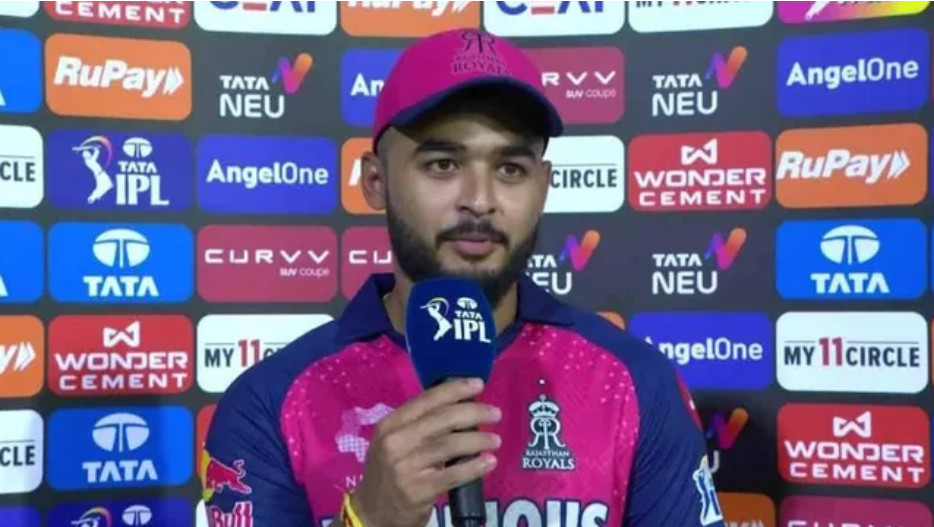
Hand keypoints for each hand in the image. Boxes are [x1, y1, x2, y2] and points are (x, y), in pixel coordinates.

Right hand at [351, 378, 501, 526]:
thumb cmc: (389, 472)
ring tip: (495, 440)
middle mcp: (394, 442)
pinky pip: (452, 475)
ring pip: (449, 445)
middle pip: (442, 420)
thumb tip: (462, 407)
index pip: (426, 400)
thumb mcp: (394, 443)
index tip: (478, 384)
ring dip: (477, 440)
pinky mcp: (417, 491)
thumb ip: (419, 426)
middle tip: (495, 413)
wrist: (372, 513)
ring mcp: (404, 467)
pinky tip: (489, 462)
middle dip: (473, 412)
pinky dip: (474, 467)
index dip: (454, 390)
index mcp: (389, 425)